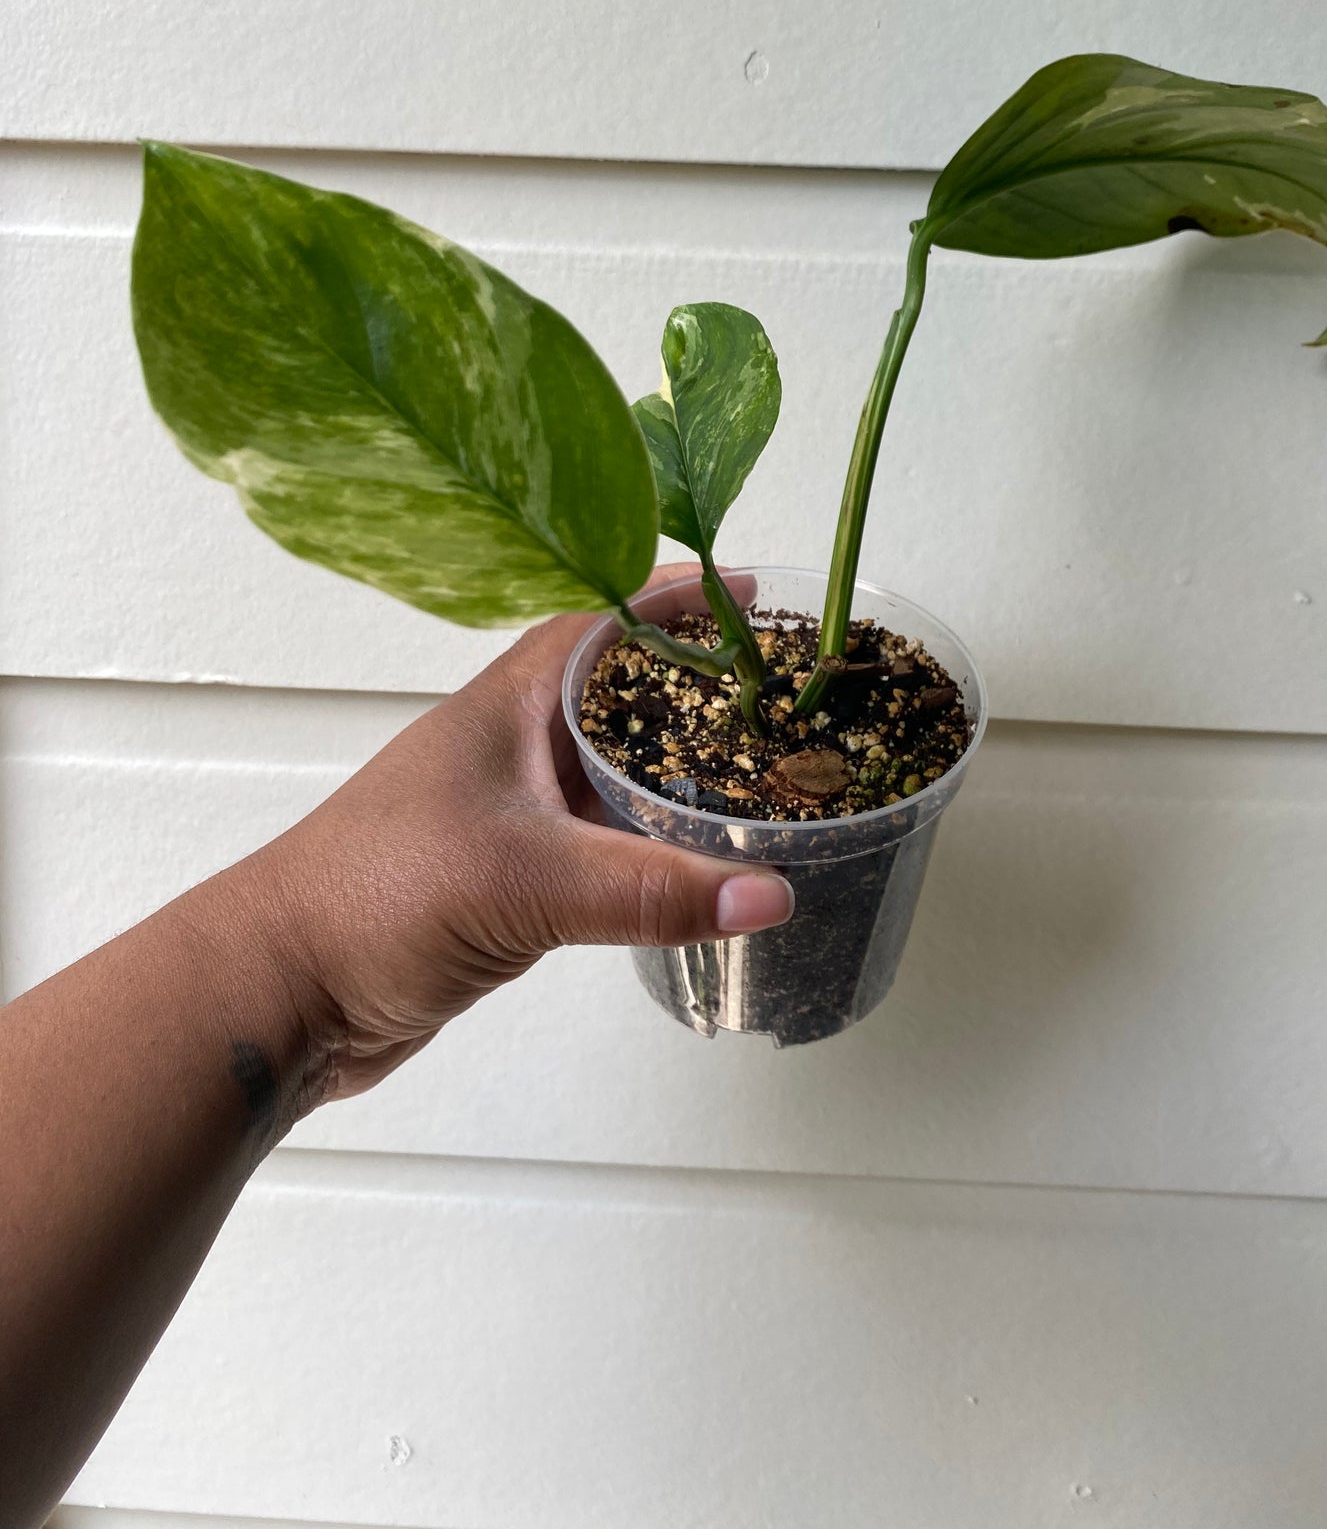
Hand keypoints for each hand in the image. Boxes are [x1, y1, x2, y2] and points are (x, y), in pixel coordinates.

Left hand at [204, 567, 791, 1105]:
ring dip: (680, 766)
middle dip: (700, 683)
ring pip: (612, 770)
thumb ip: (652, 889)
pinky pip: (602, 841)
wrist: (281, 993)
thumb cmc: (376, 898)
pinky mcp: (512, 878)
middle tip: (786, 690)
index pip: (605, 619)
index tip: (756, 592)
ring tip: (768, 767)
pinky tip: (705, 860)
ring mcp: (510, 813)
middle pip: (620, 692)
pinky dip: (655, 841)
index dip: (679, 599)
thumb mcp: (526, 882)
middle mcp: (512, 746)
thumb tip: (773, 893)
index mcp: (507, 704)